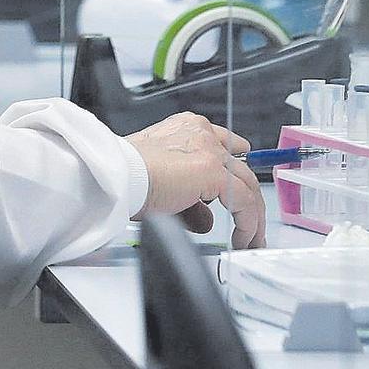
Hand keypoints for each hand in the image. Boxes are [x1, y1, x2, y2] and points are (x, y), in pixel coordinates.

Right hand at [125, 111, 265, 248]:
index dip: (234, 173)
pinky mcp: (214, 171)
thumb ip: (190, 201)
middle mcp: (203, 134)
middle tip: (252, 225)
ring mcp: (211, 151)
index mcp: (188, 128)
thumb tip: (205, 219)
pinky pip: (244, 202)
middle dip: (249, 200)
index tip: (239, 193)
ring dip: (252, 216)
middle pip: (240, 168)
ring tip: (250, 240)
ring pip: (247, 184)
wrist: (117, 175)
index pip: (224, 147)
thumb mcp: (164, 187)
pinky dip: (247, 224)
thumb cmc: (126, 177)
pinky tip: (242, 240)